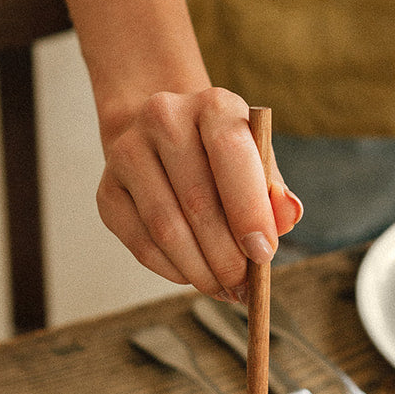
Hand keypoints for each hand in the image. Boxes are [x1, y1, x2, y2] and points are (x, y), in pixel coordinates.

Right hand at [97, 88, 302, 298]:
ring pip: (165, 228)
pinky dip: (171, 270)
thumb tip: (287, 216)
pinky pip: (141, 243)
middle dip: (226, 254)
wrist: (165, 138)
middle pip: (196, 199)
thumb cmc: (224, 159)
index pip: (230, 153)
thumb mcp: (257, 162)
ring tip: (223, 288)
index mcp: (213, 104)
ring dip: (199, 270)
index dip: (249, 210)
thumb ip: (274, 192)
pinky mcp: (106, 190)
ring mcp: (127, 152)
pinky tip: (193, 276)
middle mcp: (164, 118)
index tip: (263, 254)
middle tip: (244, 286)